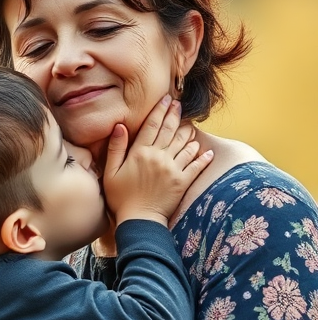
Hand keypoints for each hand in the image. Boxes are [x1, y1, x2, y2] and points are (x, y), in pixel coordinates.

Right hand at [103, 95, 212, 225]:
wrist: (139, 220)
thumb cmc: (120, 198)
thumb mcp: (111, 172)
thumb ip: (116, 148)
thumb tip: (119, 125)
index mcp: (140, 152)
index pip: (152, 124)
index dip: (160, 109)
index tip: (166, 98)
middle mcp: (158, 156)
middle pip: (170, 130)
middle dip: (175, 115)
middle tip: (180, 105)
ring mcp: (173, 168)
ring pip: (185, 144)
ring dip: (189, 133)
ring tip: (191, 126)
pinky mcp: (183, 181)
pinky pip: (196, 165)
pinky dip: (203, 157)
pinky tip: (207, 151)